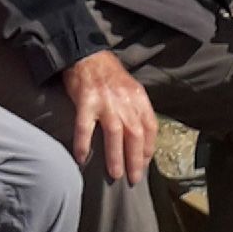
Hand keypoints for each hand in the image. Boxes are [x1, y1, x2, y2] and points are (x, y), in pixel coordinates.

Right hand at [62, 49, 157, 183]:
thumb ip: (135, 108)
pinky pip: (85, 127)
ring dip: (116, 157)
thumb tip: (139, 135)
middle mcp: (125, 100)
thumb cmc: (107, 73)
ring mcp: (105, 101)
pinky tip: (81, 158)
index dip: (149, 148)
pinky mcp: (86, 101)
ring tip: (115, 174)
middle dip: (136, 160)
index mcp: (138, 97)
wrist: (86, 53)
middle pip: (135, 135)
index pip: (150, 127)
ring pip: (115, 134)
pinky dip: (83, 144)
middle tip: (133, 178)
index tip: (145, 164)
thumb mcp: (130, 86)